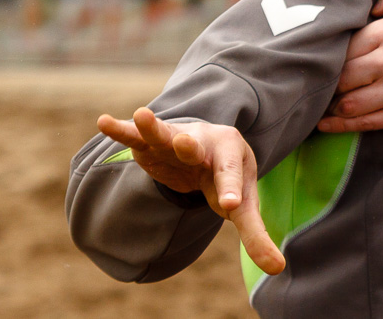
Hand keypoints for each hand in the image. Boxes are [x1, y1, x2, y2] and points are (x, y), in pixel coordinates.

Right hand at [97, 107, 284, 275]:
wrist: (211, 146)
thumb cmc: (226, 178)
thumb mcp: (242, 204)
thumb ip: (255, 234)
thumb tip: (278, 268)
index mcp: (231, 156)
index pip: (231, 176)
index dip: (230, 191)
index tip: (229, 206)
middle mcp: (204, 143)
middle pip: (196, 146)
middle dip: (189, 146)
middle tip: (185, 142)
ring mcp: (175, 140)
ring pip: (164, 134)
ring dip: (153, 127)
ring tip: (142, 113)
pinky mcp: (151, 145)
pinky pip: (135, 136)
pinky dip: (121, 130)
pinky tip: (104, 121)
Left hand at [318, 0, 382, 131]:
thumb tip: (371, 1)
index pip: (343, 44)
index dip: (328, 52)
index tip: (319, 57)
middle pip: (339, 75)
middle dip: (325, 81)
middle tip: (312, 83)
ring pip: (348, 102)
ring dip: (330, 105)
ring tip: (317, 103)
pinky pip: (364, 122)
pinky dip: (340, 125)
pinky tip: (326, 124)